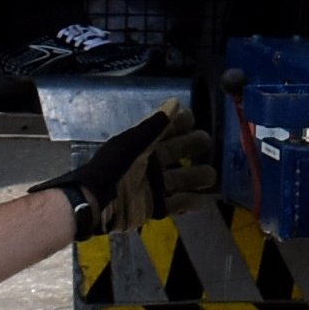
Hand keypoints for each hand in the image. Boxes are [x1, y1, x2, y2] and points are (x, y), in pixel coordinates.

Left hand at [39, 102, 217, 237]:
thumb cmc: (112, 168)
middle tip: (209, 145)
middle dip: (195, 147)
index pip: (167, 129)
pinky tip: (206, 200)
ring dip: (198, 176)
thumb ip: (154, 125)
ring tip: (212, 176)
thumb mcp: (132, 143)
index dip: (182, 123)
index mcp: (143, 144)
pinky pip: (177, 203)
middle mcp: (151, 162)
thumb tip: (175, 102)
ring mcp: (154, 185)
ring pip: (183, 177)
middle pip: (179, 151)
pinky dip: (192, 202)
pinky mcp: (155, 206)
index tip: (195, 120)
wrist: (96, 203)